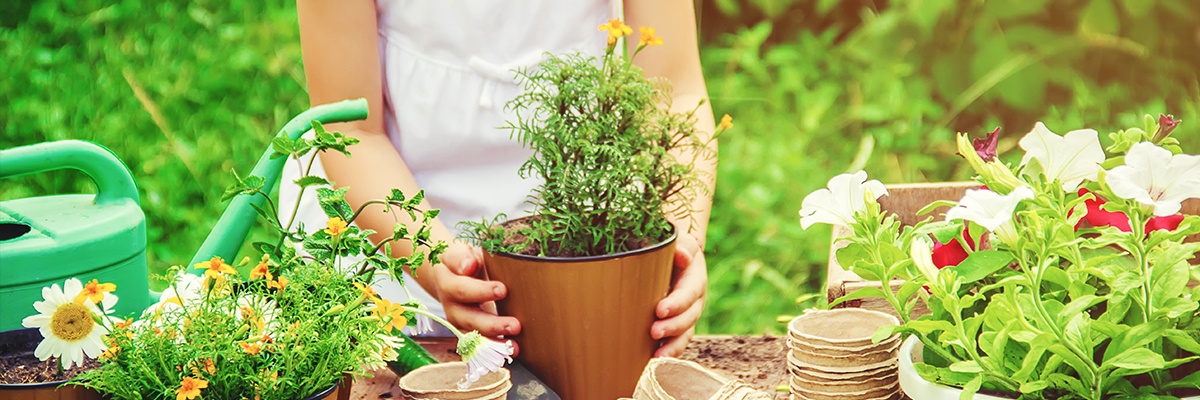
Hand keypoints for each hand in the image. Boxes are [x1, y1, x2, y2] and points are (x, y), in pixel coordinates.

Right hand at [433, 242, 521, 350]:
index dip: (481, 290)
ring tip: (514, 346)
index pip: (462, 285)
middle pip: (468, 317)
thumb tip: (469, 265)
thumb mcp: (461, 252)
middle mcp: (450, 303)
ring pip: (473, 336)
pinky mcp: (467, 330)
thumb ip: (463, 258)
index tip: (502, 289)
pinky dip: (494, 349)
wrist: (449, 273)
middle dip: (492, 323)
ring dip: (494, 342)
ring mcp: (458, 319)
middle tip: (515, 325)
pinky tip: (511, 351)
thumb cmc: (464, 259)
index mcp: (447, 279)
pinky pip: (478, 344)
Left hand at [651, 231, 706, 356]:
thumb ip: (681, 245)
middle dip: (673, 327)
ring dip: (672, 345)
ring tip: (656, 355)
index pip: (689, 293)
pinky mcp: (678, 325)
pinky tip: (654, 359)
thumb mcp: (678, 240)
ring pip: (686, 333)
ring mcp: (688, 314)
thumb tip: (682, 255)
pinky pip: (678, 341)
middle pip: (690, 317)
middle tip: (654, 332)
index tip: (660, 310)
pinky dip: (669, 351)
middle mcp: (695, 300)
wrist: (672, 256)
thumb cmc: (671, 247)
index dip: (677, 303)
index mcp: (694, 278)